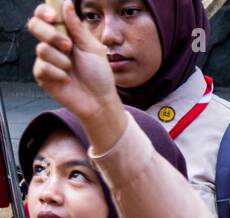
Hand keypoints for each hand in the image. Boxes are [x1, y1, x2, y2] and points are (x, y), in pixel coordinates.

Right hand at [29, 1, 118, 121]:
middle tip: (68, 46)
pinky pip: (42, 67)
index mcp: (64, 34)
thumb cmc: (99, 74)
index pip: (44, 15)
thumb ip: (77, 27)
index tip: (53, 17)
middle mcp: (52, 44)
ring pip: (41, 49)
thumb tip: (67, 3)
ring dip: (62, 60)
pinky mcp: (42, 75)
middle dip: (51, 35)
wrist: (100, 100)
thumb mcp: (92, 47)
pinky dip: (58, 73)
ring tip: (72, 68)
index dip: (44, 12)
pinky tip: (67, 79)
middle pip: (34, 25)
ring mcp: (46, 59)